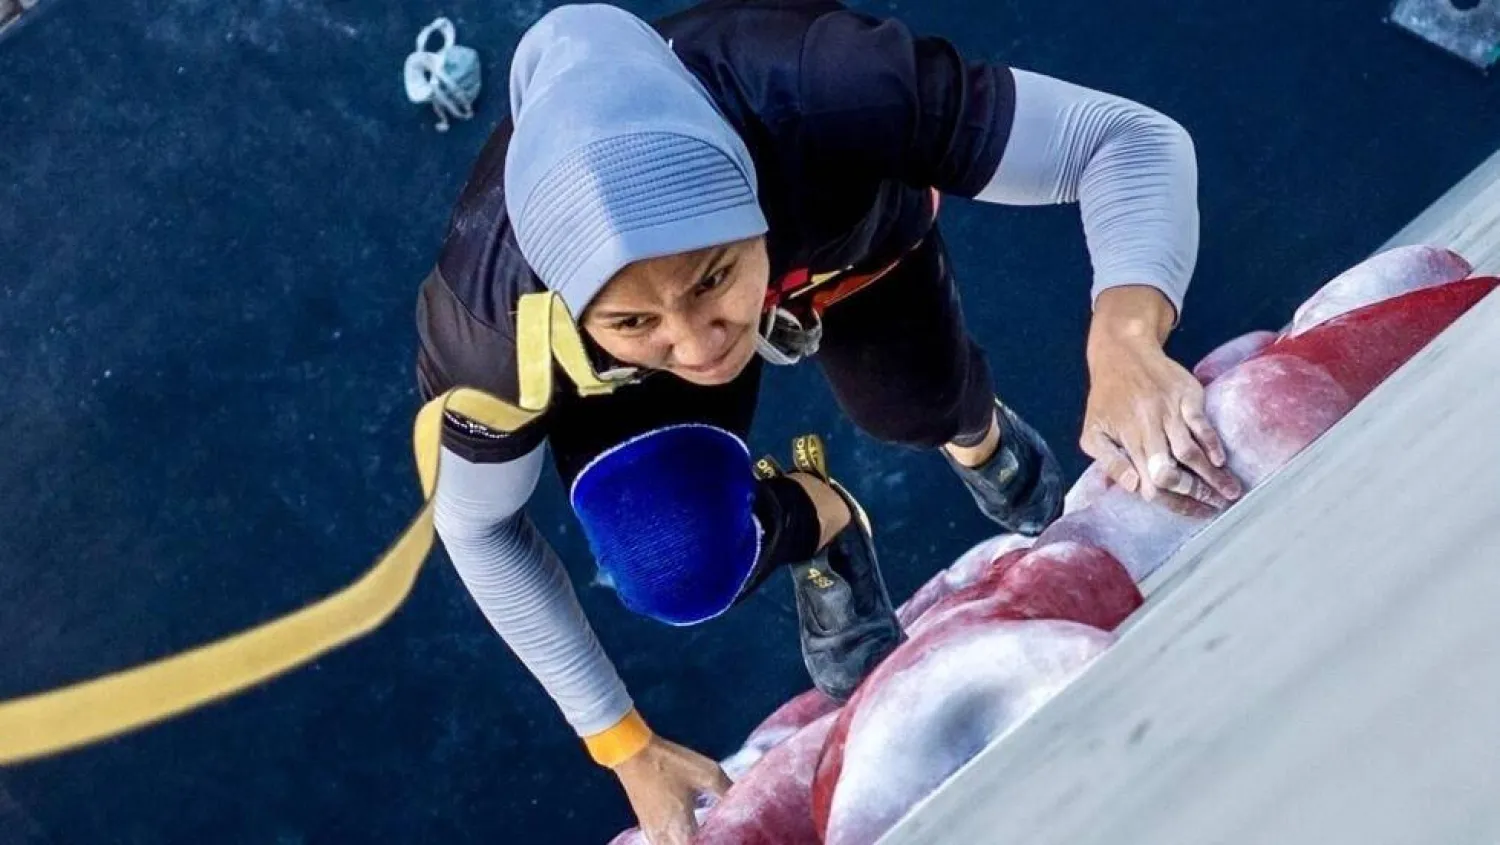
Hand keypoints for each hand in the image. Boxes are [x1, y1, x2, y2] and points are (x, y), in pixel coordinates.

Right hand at [613, 735, 732, 844]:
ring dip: (687, 844)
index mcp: (681, 826)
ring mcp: (653, 833)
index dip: (716, 842)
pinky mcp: (646, 827)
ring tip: (704, 836)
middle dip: (703, 844)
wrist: (632, 753)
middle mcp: (665, 836)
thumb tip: (749, 803)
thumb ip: (728, 790)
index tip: (729, 838)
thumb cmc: (670, 762)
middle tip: (718, 836)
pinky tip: (683, 837)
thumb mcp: (707, 772)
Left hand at [1082, 288, 1242, 513]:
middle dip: (1197, 493)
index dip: (1172, 501)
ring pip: (1191, 451)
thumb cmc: (1107, 398)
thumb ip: (1111, 463)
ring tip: (1231, 493)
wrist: (1123, 352)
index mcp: (1127, 442)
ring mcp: (1169, 411)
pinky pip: (1201, 423)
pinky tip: (1221, 460)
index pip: (1151, 482)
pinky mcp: (1186, 395)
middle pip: (1173, 471)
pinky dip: (1212, 443)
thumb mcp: (1093, 433)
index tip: (1192, 513)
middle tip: (1217, 508)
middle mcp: (1148, 429)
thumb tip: (1134, 487)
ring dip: (1212, 475)